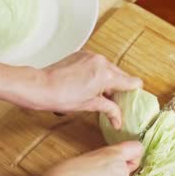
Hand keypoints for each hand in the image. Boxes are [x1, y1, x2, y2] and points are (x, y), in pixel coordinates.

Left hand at [25, 51, 141, 128]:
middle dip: (119, 87)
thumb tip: (118, 121)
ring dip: (108, 79)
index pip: (132, 81)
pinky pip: (97, 63)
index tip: (131, 99)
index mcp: (106, 75)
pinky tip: (88, 84)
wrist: (40, 86)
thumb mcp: (90, 105)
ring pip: (109, 68)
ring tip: (98, 93)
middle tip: (113, 100)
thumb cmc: (62, 97)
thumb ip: (110, 110)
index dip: (134, 91)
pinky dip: (97, 72)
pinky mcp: (82, 54)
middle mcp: (101, 61)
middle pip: (121, 74)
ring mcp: (91, 56)